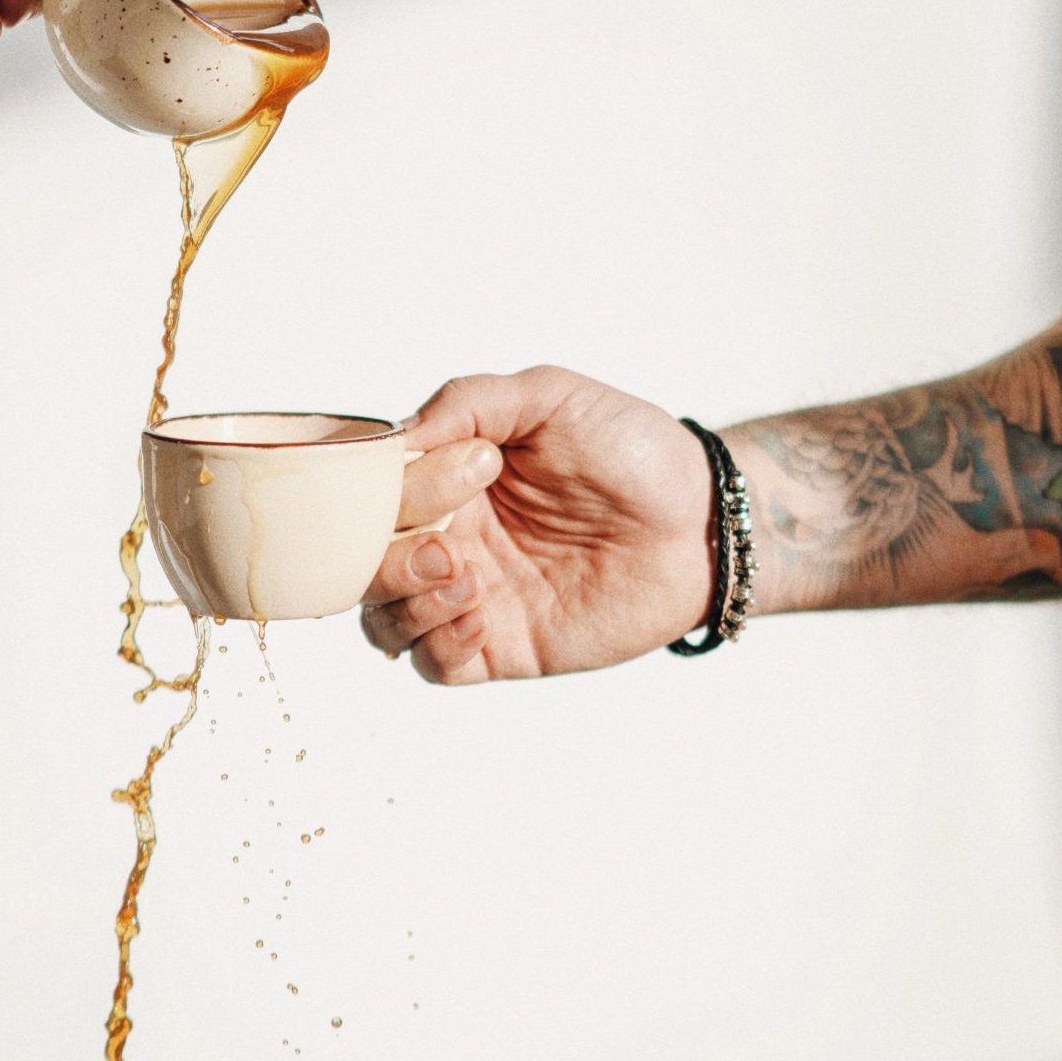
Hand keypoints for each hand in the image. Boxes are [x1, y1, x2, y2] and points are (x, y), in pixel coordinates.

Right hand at [361, 367, 716, 684]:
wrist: (701, 519)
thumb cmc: (631, 449)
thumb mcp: (549, 396)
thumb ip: (469, 400)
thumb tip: (400, 435)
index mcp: (445, 479)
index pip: (372, 494)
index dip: (395, 491)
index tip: (470, 473)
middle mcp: (448, 537)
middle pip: (360, 563)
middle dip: (386, 558)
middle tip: (453, 545)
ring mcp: (471, 595)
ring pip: (381, 620)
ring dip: (404, 603)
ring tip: (467, 581)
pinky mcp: (502, 646)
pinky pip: (432, 665)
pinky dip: (437, 646)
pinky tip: (481, 618)